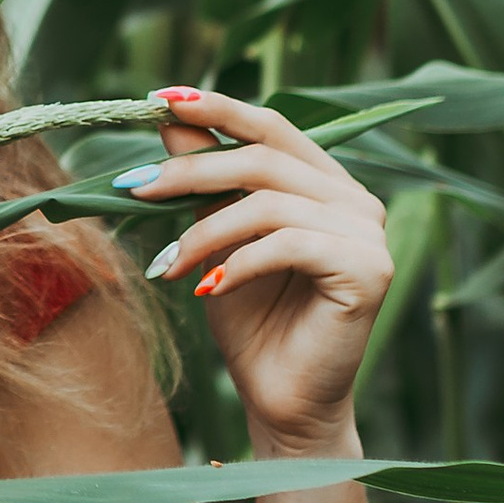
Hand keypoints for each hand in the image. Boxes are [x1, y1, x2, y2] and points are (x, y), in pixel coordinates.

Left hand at [119, 87, 390, 451]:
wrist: (282, 402)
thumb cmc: (252, 322)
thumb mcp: (216, 237)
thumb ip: (204, 180)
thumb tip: (168, 117)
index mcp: (327, 183)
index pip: (272, 126)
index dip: (216, 108)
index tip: (159, 100)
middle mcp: (356, 200)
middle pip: (263, 159)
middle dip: (190, 171)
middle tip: (134, 188)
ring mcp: (369, 233)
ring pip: (268, 202)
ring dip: (204, 231)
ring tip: (168, 265)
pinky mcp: (368, 269)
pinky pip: (288, 243)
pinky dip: (238, 262)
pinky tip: (209, 288)